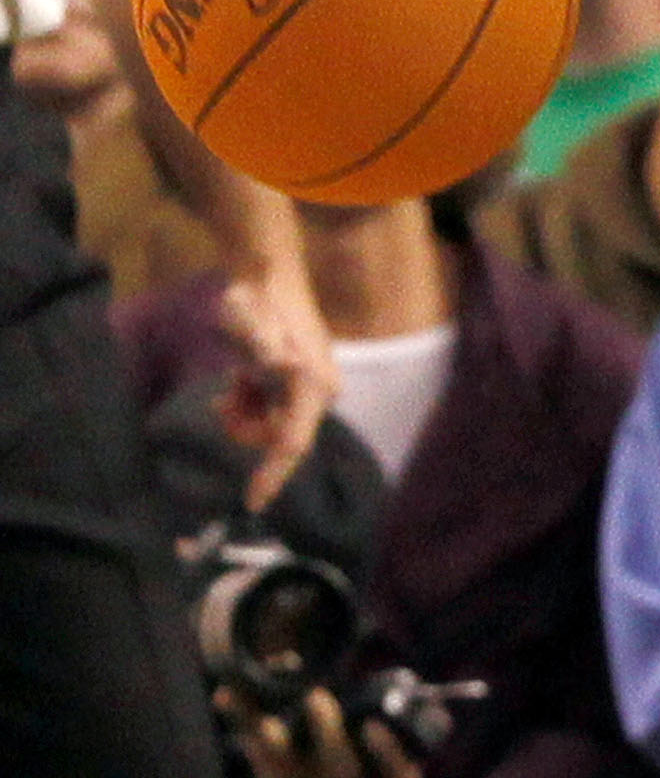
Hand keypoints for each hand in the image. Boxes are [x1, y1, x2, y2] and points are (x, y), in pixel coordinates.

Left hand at [217, 261, 337, 511]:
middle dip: (247, 429)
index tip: (252, 503)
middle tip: (223, 403)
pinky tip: (240, 381)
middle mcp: (319, 389)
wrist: (267, 274)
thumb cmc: (256, 298)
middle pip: (280, 437)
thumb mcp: (251, 318)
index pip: (293, 442)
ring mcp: (311, 387)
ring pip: (273, 426)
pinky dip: (250, 404)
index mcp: (312, 382)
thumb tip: (279, 362)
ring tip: (230, 385)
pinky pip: (273, 412)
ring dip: (246, 414)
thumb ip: (263, 343)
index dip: (272, 474)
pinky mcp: (300, 383)